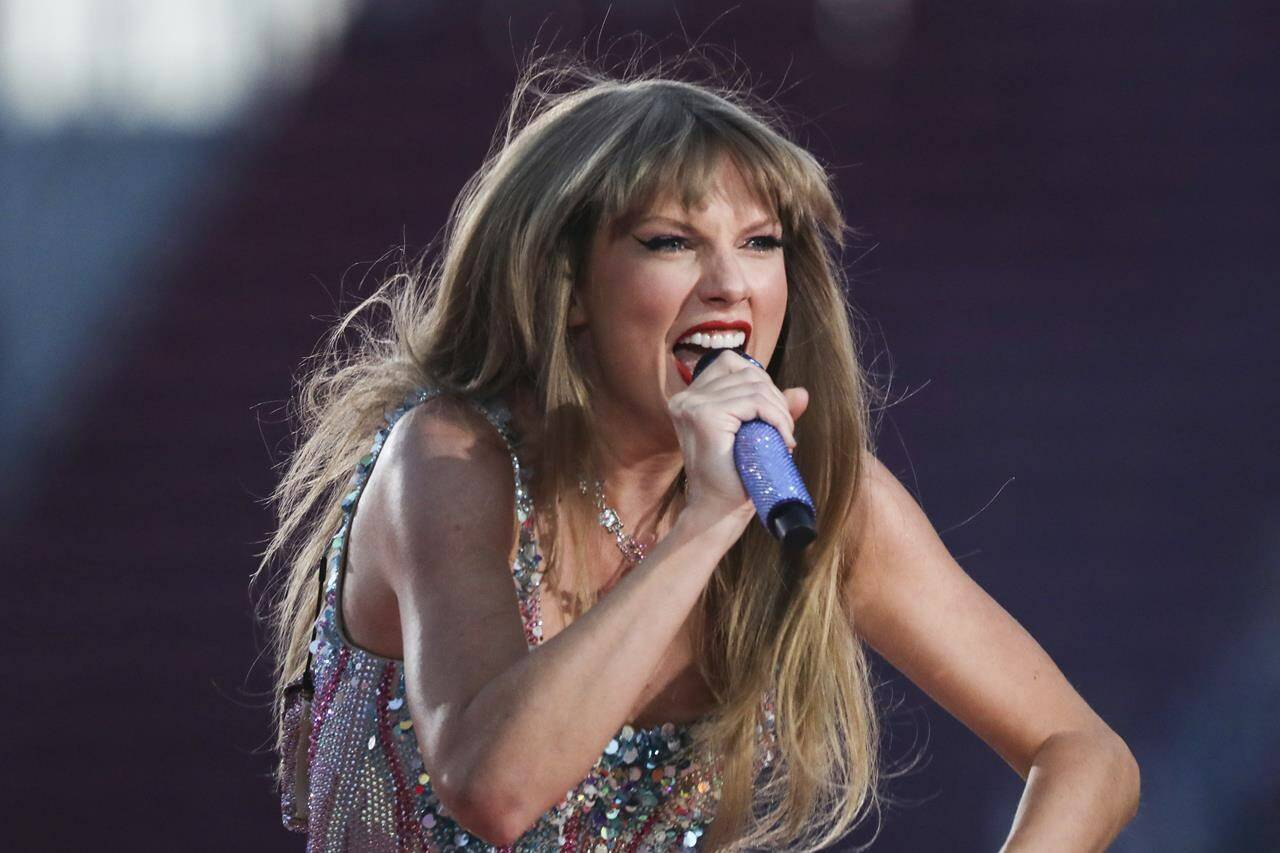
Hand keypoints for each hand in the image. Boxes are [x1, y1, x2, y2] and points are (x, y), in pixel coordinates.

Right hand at [666, 351, 809, 527]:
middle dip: (775, 398)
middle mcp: (685, 397)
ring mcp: (692, 405)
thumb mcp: (756, 435)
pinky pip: (754, 402)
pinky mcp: (705, 416)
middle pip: (746, 372)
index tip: (773, 415)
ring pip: (754, 386)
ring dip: (780, 411)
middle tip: (784, 430)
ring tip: (784, 437)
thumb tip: (802, 392)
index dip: (761, 382)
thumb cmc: (735, 478)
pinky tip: (782, 439)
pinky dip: (777, 417)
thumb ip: (773, 410)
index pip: (730, 362)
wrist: (719, 513)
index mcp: (689, 398)